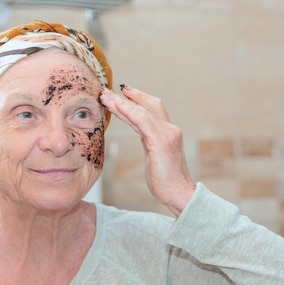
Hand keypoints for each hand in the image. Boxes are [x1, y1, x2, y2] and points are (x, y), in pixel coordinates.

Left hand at [100, 86, 195, 216]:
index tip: (123, 92)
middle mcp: (169, 129)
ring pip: (141, 111)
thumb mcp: (155, 156)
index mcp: (168, 133)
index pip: (153, 109)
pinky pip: (141, 120)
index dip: (138, 99)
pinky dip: (128, 111)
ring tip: (104, 96)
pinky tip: (116, 105)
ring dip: (121, 102)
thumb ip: (150, 143)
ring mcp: (166, 134)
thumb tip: (141, 136)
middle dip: (129, 96)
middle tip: (107, 91)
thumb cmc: (166, 181)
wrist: (179, 193)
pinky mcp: (160, 141)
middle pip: (149, 104)